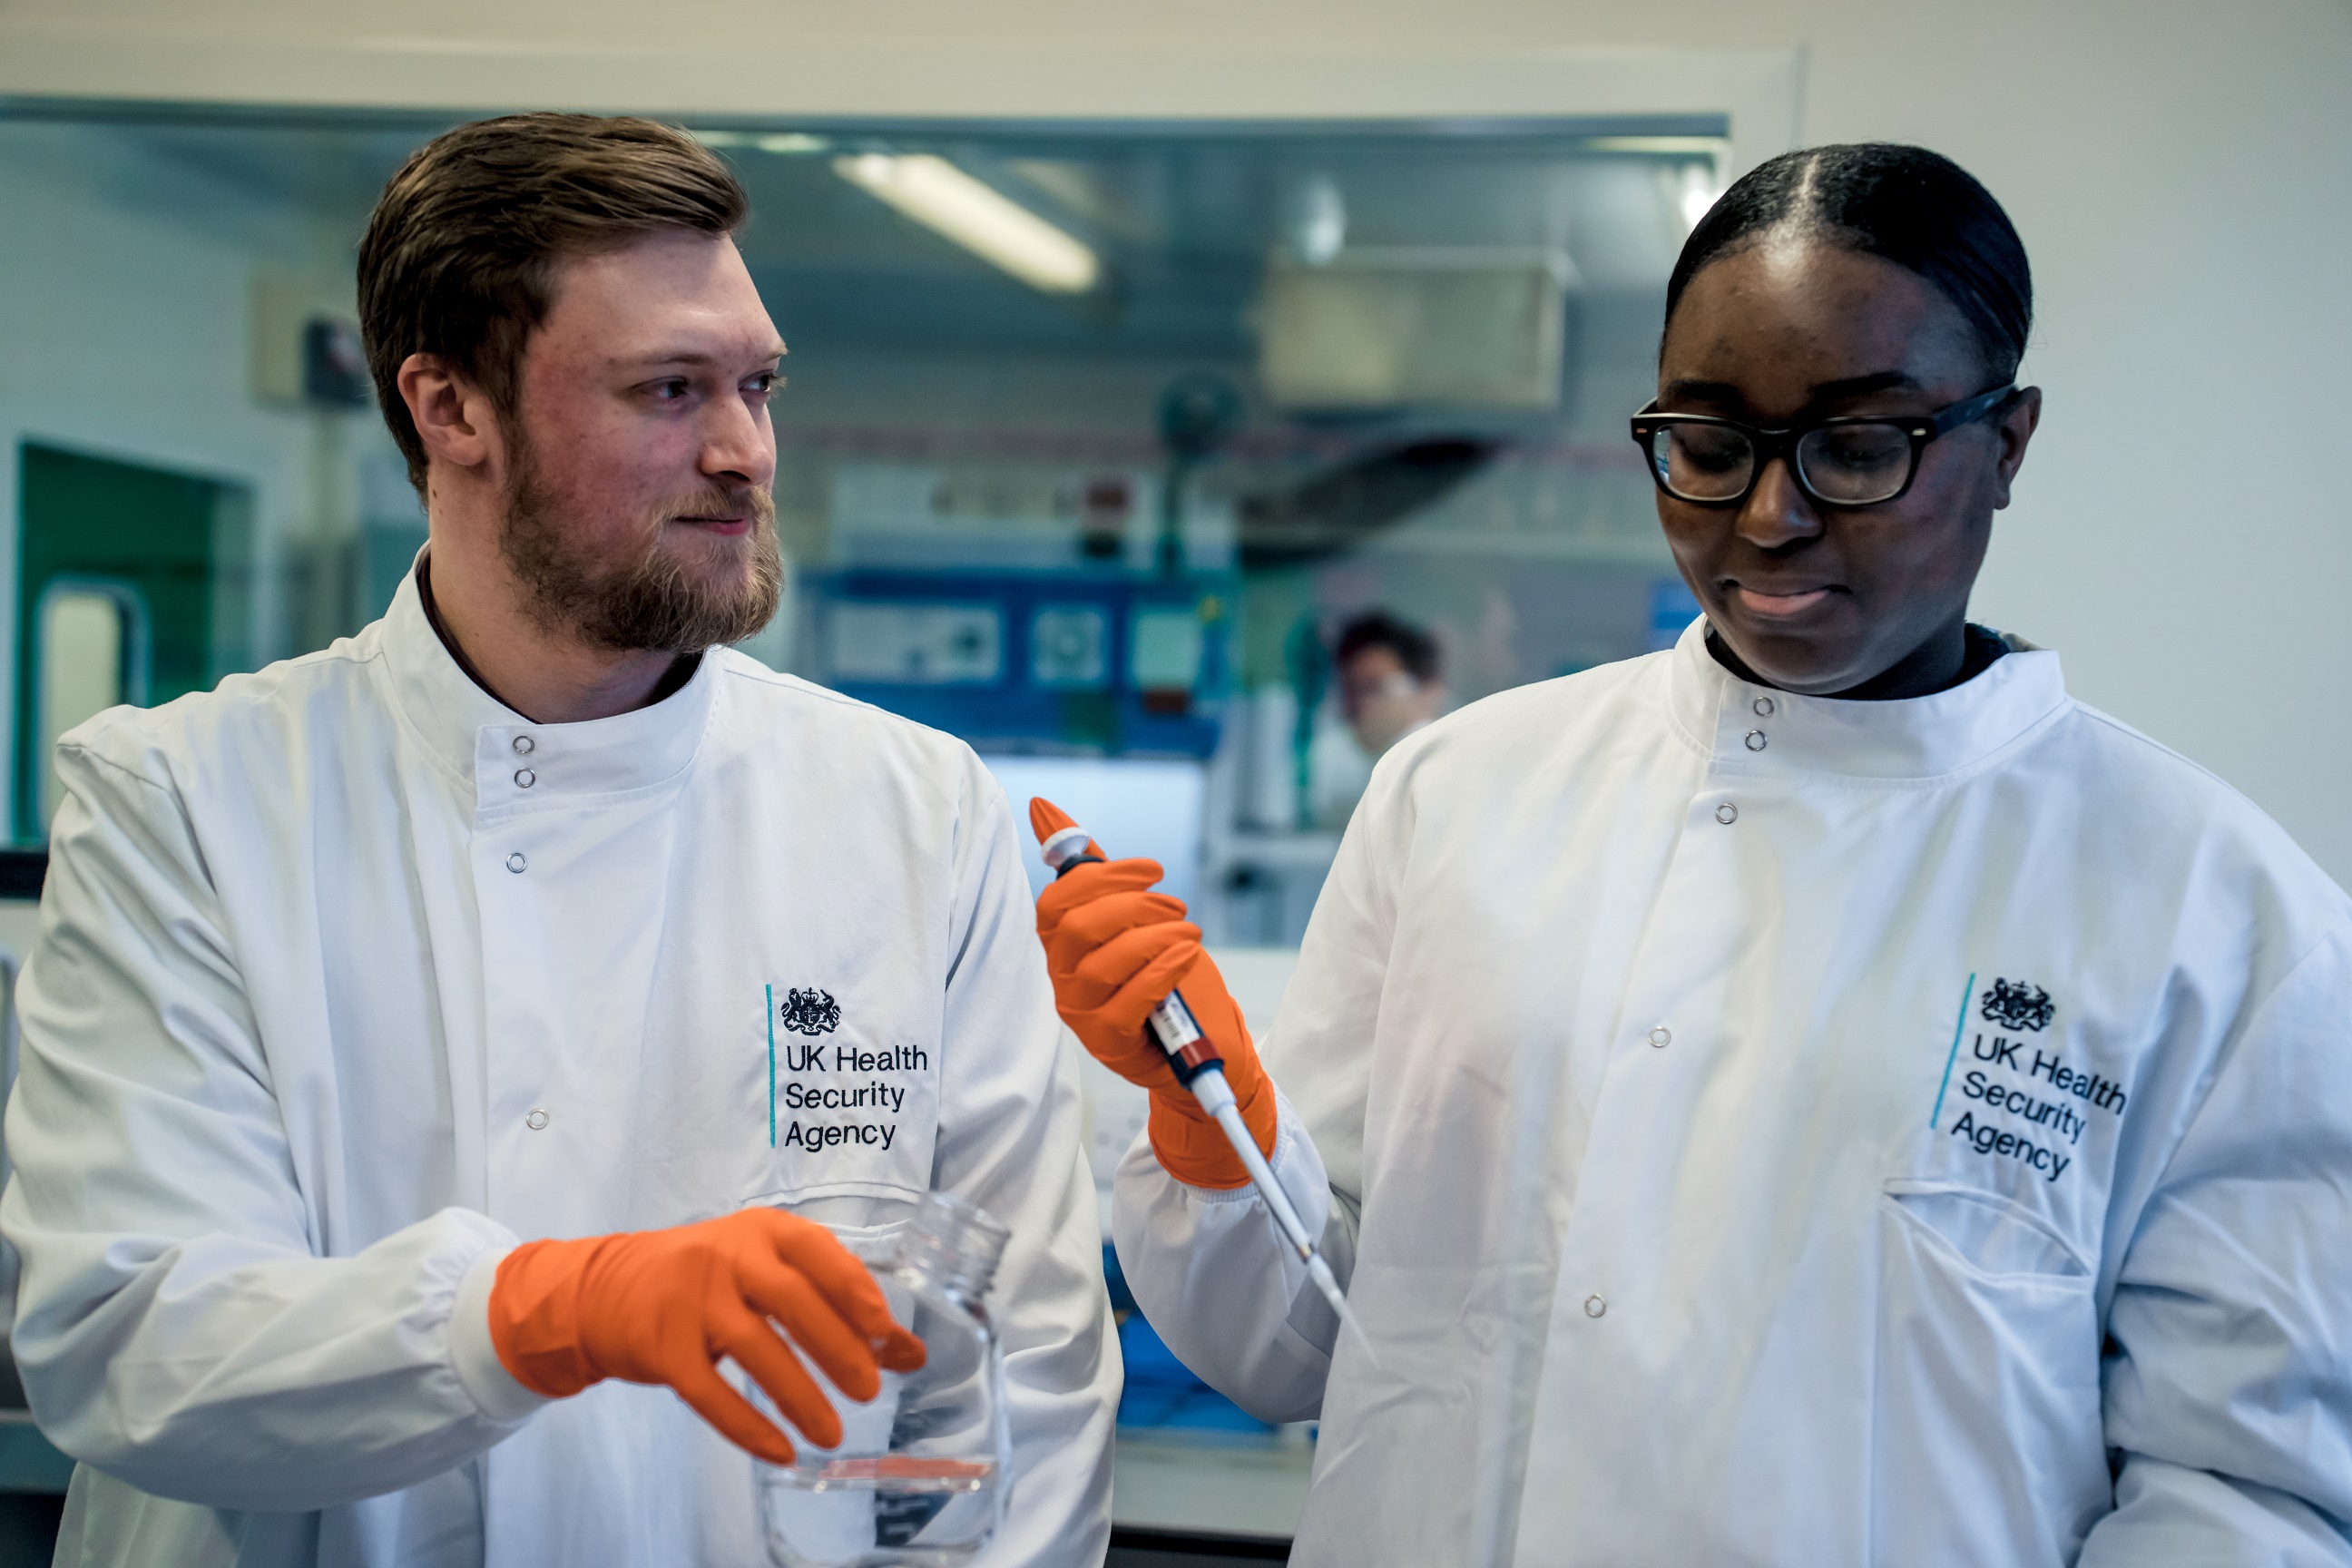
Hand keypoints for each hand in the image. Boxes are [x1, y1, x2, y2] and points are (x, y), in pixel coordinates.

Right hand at [487, 1207, 926, 1463]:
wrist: (607, 1288)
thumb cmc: (711, 1277)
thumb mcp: (770, 1272)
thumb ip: (836, 1305)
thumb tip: (907, 1353)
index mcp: (764, 1231)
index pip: (818, 1253)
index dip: (854, 1291)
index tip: (883, 1330)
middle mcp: (728, 1257)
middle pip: (790, 1300)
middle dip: (835, 1347)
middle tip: (868, 1389)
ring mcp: (691, 1301)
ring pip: (753, 1348)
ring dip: (797, 1395)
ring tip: (832, 1433)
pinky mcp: (661, 1347)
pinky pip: (708, 1392)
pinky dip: (746, 1425)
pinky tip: (780, 1450)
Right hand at [1030, 797, 1274, 1187]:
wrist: (1202, 1043)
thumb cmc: (1163, 975)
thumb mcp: (1131, 913)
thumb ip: (1091, 867)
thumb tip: (1041, 806)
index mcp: (1061, 943)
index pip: (1056, 901)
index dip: (1103, 876)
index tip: (1152, 870)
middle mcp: (1061, 977)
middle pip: (1077, 927)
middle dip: (1133, 905)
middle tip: (1174, 906)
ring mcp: (1081, 1012)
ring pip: (1102, 962)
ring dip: (1155, 937)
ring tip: (1190, 932)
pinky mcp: (1107, 1042)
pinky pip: (1128, 999)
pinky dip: (1162, 969)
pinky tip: (1186, 956)